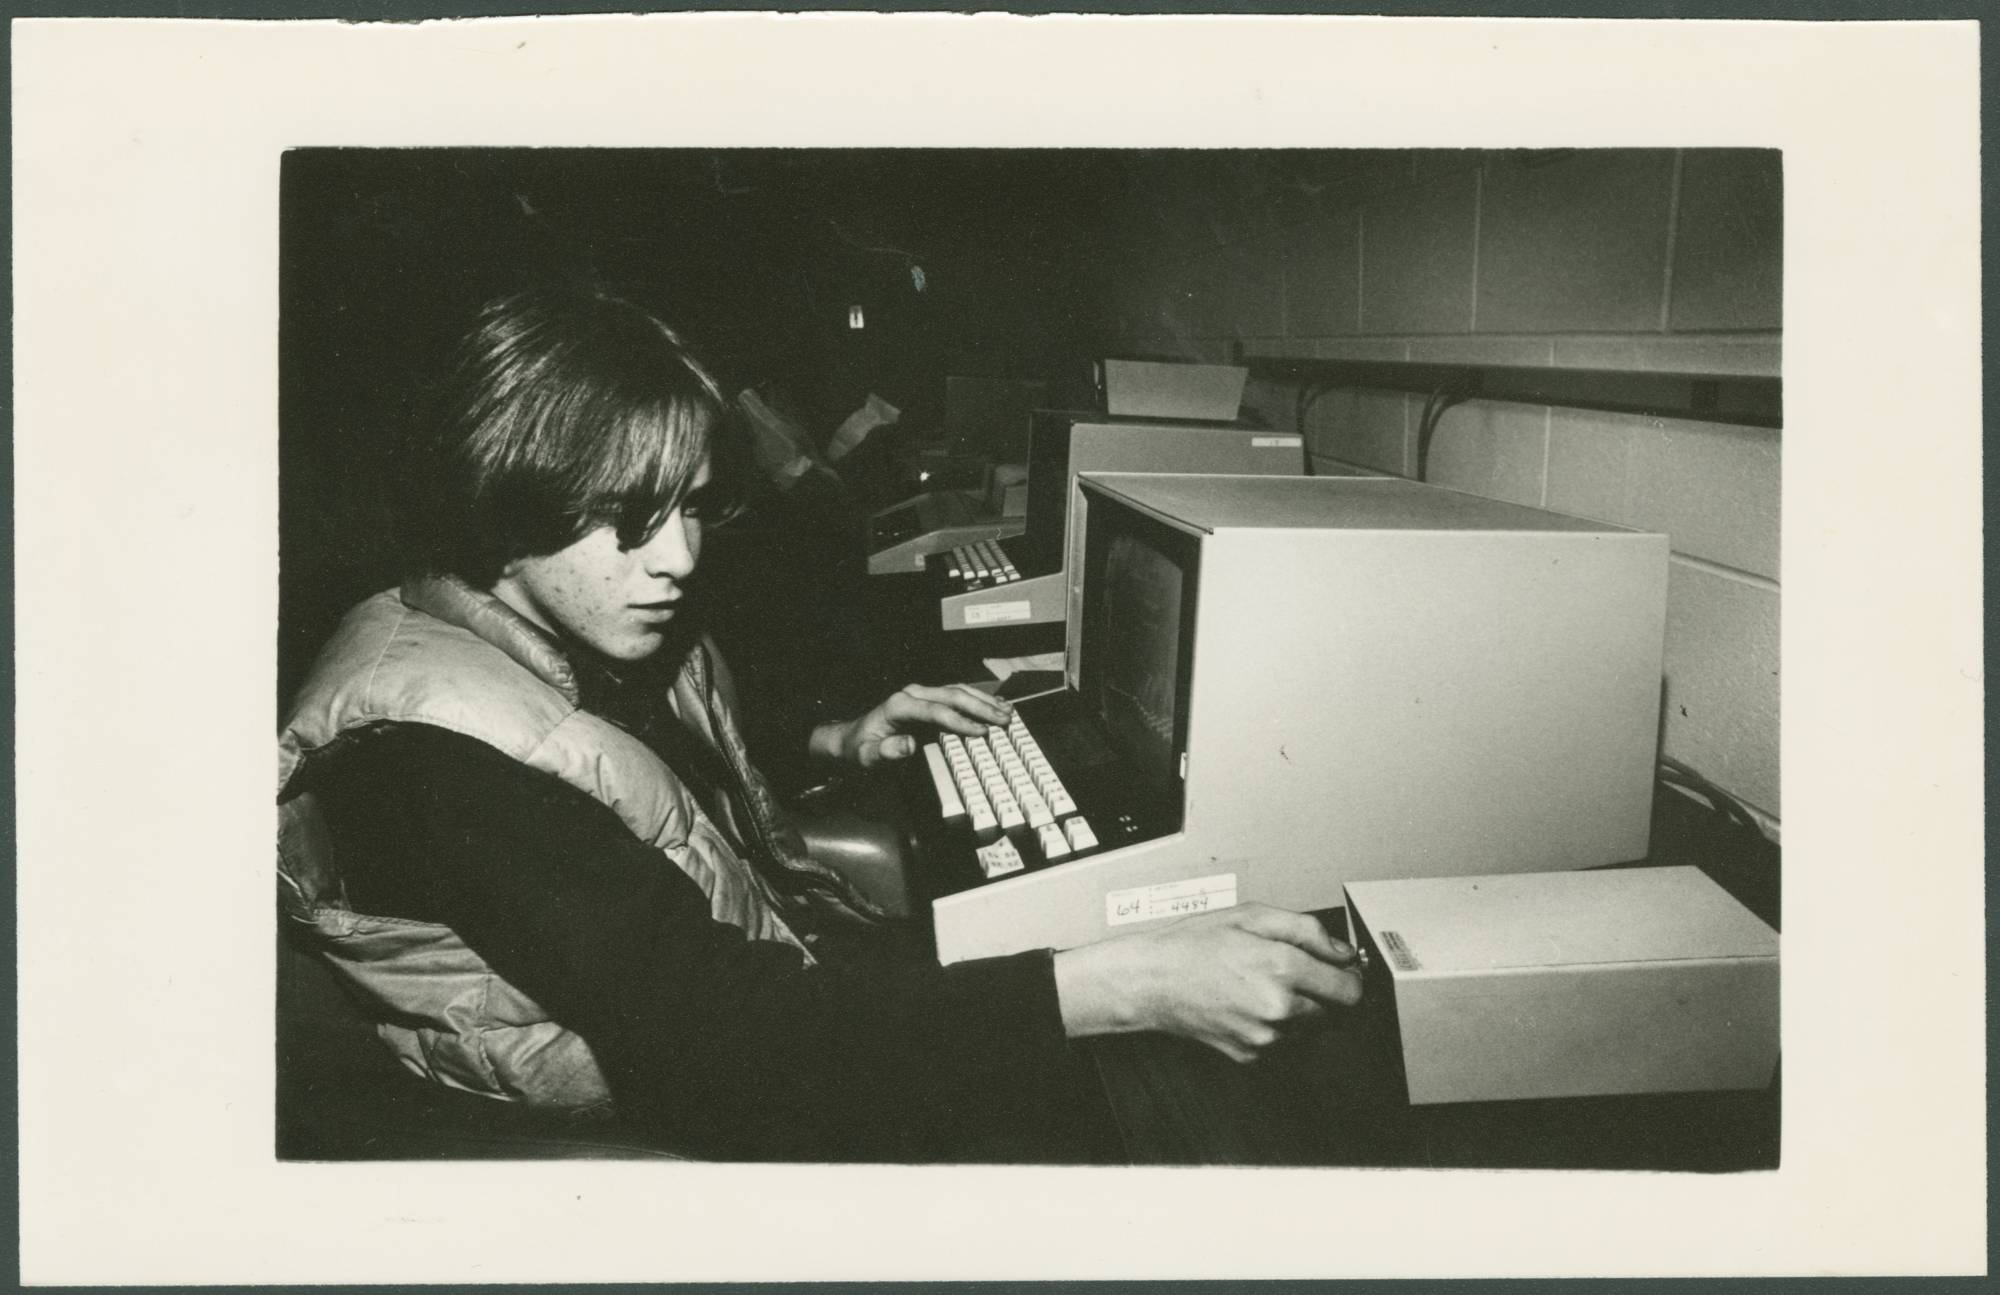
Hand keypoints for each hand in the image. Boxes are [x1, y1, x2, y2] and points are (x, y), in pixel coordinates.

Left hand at [810, 683, 1012, 768]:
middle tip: (1004, 721)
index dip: (961, 721)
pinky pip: (955, 695)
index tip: (982, 733)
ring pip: (957, 691)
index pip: (937, 710)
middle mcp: (912, 694)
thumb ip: (885, 752)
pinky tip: (994, 705)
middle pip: (952, 695)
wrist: (851, 740)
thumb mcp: (866, 757)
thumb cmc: (860, 750)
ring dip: (984, 701)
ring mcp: (921, 695)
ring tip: (1007, 712)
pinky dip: (977, 699)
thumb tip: (909, 744)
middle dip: (981, 707)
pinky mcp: (927, 700)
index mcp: (900, 705)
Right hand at [1053, 904, 1362, 1062]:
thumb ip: (1305, 929)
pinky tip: (1249, 1003)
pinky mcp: (1251, 1054)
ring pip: (1310, 1029)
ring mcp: (1265, 1036)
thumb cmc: (1192, 944)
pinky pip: (1282, 1042)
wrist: (1151, 981)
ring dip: (1301, 1010)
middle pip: (1335, 1012)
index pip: (1350, 990)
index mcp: (1282, 967)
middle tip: (1300, 973)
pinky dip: (1275, 1026)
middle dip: (1325, 993)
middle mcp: (1279, 1007)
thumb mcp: (1250, 915)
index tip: (1344, 971)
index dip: (1351, 978)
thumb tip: (1340, 950)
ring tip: (1266, 985)